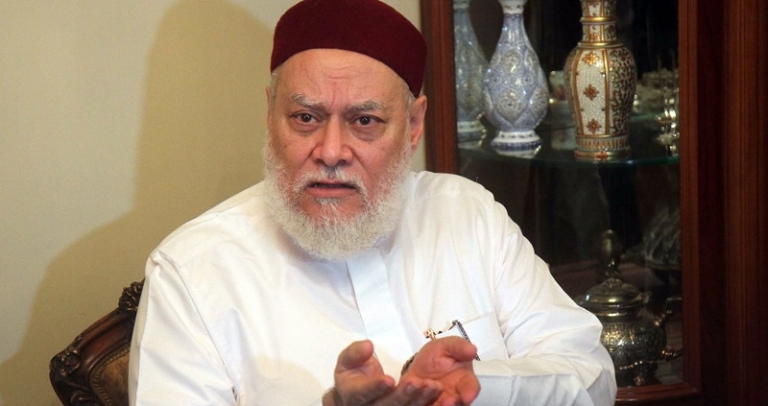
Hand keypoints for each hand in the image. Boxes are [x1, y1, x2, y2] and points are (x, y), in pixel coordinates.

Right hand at [323, 340, 444, 405]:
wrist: (355, 395)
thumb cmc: (352, 375)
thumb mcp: (346, 360)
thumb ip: (355, 353)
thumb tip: (368, 346)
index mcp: (352, 396)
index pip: (362, 393)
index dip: (374, 387)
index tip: (388, 379)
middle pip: (385, 405)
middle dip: (402, 395)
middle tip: (416, 383)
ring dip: (419, 399)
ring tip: (433, 386)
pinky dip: (428, 404)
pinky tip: (439, 395)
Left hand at [401, 337, 479, 405]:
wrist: (421, 364)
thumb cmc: (439, 357)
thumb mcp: (448, 346)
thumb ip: (459, 347)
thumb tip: (472, 350)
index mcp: (463, 382)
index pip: (470, 389)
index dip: (470, 393)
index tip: (468, 396)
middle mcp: (450, 396)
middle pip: (452, 403)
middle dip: (449, 403)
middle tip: (448, 400)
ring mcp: (432, 401)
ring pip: (432, 404)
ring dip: (429, 398)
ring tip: (427, 385)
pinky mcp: (414, 400)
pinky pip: (410, 400)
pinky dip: (410, 392)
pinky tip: (411, 383)